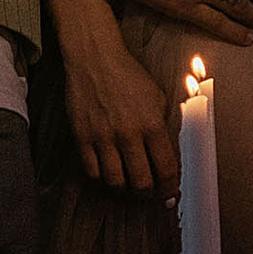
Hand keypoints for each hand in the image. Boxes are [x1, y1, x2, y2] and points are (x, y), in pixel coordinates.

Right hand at [55, 12, 180, 194]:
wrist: (95, 58)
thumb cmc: (128, 75)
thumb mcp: (158, 97)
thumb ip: (163, 127)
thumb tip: (169, 157)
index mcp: (152, 123)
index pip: (166, 168)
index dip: (170, 187)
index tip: (170, 193)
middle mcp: (128, 134)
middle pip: (142, 182)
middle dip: (149, 194)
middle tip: (149, 195)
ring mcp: (103, 137)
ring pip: (115, 182)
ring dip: (125, 192)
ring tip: (128, 189)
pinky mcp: (82, 137)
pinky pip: (92, 171)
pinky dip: (101, 179)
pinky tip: (108, 175)